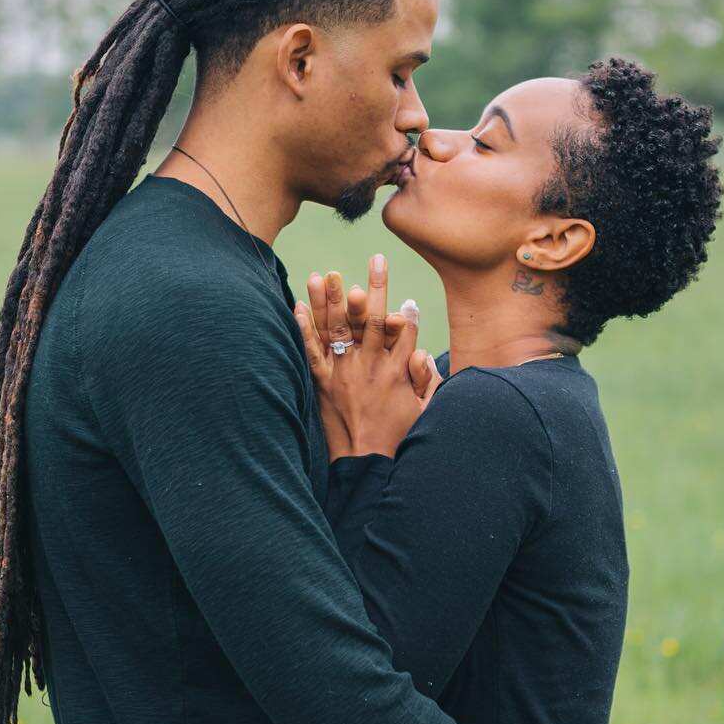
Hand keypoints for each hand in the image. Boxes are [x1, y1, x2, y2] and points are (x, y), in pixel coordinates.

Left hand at [294, 255, 441, 459]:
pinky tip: (297, 306)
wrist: (366, 465)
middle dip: (376, 287)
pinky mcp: (322, 385)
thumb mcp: (424, 412)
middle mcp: (370, 366)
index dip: (403, 311)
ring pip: (339, 328)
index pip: (403, 330)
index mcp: (397, 371)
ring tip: (327, 273)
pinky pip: (311, 352)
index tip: (403, 294)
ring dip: (332, 299)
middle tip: (377, 259)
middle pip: (372, 318)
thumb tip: (421, 353)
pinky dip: (304, 329)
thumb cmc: (397, 439)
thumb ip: (426, 380)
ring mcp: (344, 373)